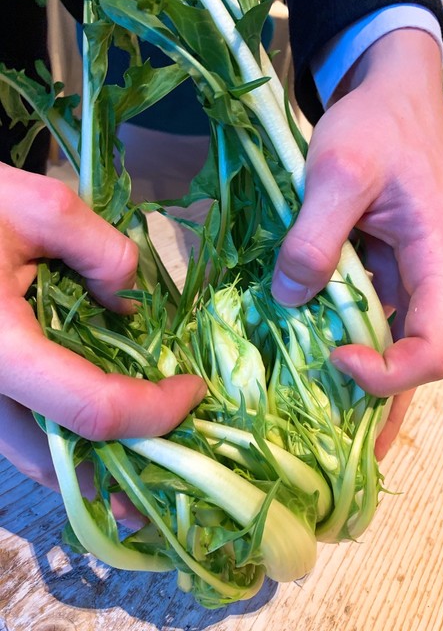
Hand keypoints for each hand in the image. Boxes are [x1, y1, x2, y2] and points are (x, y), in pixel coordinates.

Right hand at [0, 162, 205, 520]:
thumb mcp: (41, 207)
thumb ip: (103, 252)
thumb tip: (130, 308)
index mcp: (0, 350)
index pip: (93, 409)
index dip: (155, 411)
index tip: (194, 390)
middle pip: (61, 462)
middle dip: (126, 465)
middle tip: (175, 448)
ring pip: (38, 459)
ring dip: (97, 461)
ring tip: (146, 444)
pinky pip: (26, 435)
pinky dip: (69, 440)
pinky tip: (104, 418)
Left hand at [271, 30, 442, 456]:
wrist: (386, 96)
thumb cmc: (376, 125)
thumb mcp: (340, 170)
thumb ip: (316, 236)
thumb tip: (291, 301)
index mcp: (439, 263)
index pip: (434, 347)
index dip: (389, 372)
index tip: (334, 357)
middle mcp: (426, 283)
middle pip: (410, 363)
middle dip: (372, 407)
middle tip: (327, 451)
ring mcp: (400, 280)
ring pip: (385, 347)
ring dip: (352, 385)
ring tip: (313, 427)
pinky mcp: (374, 272)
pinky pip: (361, 320)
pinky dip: (337, 345)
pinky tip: (306, 366)